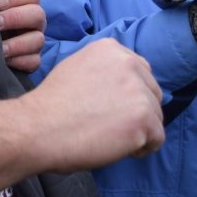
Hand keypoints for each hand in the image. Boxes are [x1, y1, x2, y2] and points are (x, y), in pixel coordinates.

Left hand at [0, 0, 45, 72]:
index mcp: (26, 3)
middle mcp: (35, 21)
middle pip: (38, 14)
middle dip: (15, 18)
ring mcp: (36, 41)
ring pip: (39, 39)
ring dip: (17, 43)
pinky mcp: (33, 60)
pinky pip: (34, 61)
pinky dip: (20, 61)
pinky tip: (4, 60)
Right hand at [21, 39, 163, 170]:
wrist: (38, 127)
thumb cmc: (51, 105)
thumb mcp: (76, 67)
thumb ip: (103, 69)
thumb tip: (121, 85)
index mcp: (111, 49)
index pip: (139, 70)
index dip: (127, 93)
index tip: (110, 107)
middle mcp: (128, 63)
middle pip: (152, 92)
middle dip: (137, 110)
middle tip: (109, 124)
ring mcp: (138, 90)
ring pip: (156, 115)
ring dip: (138, 130)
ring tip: (109, 136)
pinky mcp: (144, 117)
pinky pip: (158, 138)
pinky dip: (141, 148)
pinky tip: (117, 147)